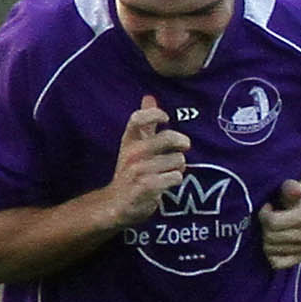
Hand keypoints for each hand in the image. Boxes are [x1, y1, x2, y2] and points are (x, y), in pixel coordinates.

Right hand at [107, 98, 187, 225]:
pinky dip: (176, 180)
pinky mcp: (146, 186)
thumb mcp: (135, 144)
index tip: (166, 117)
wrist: (117, 203)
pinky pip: (176, 177)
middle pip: (168, 138)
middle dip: (182, 142)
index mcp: (129, 140)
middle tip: (182, 147)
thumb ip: (146, 123)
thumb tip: (149, 97)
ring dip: (179, 166)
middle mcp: (132, 153)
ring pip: (178, 160)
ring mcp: (138, 170)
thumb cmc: (132, 171)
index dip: (154, 114)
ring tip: (168, 172)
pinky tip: (166, 184)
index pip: (137, 119)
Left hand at [258, 179, 300, 268]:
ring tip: (273, 229)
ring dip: (266, 239)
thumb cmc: (296, 198)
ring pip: (270, 250)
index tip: (268, 207)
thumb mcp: (291, 187)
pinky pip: (277, 263)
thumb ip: (291, 188)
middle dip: (264, 227)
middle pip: (270, 237)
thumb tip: (295, 190)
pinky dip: (271, 254)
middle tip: (270, 218)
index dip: (264, 214)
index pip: (272, 222)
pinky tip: (273, 243)